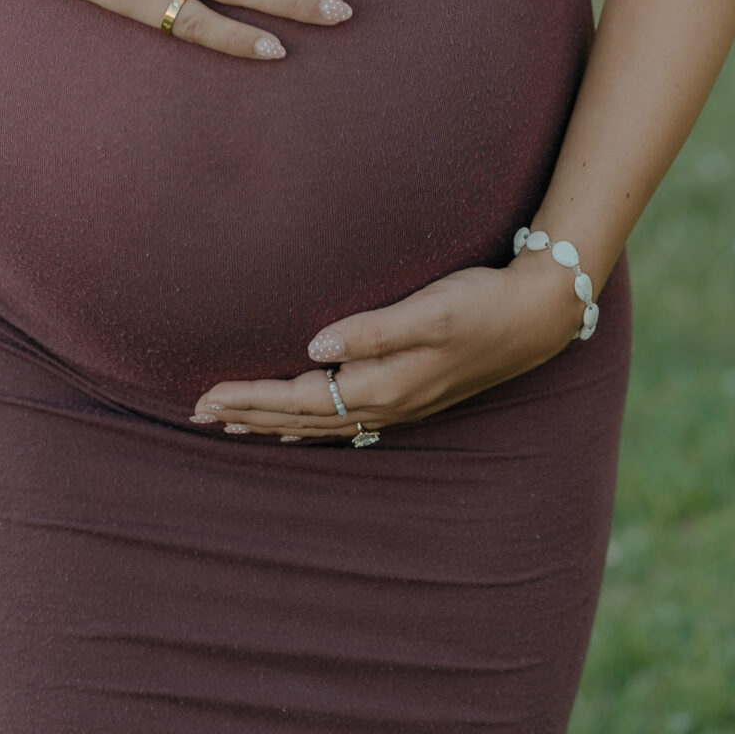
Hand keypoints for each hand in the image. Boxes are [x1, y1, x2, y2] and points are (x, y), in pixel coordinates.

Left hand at [191, 252, 586, 435]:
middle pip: (301, 418)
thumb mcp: (431, 310)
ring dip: (273, 423)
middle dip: (249, 416)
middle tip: (198, 414)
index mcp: (382, 385)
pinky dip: (310, 426)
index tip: (206, 396)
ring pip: (320, 424)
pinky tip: (296, 429)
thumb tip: (314, 347)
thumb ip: (373, 330)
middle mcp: (385, 404)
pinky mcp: (408, 394)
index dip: (251, 398)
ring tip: (232, 423)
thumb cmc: (480, 304)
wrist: (536, 318)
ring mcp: (398, 405)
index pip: (298, 399)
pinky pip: (344, 421)